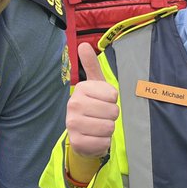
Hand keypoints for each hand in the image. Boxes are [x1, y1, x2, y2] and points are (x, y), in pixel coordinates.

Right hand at [66, 43, 118, 159]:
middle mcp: (73, 105)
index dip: (112, 100)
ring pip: (109, 127)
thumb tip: (83, 45)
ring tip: (98, 126)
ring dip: (108, 129)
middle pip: (113, 112)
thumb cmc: (93, 106)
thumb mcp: (95, 85)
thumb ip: (91, 65)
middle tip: (101, 116)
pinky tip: (95, 138)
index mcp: (81, 89)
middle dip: (111, 116)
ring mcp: (73, 124)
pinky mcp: (77, 142)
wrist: (83, 134)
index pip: (113, 96)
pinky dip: (103, 142)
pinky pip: (104, 142)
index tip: (102, 101)